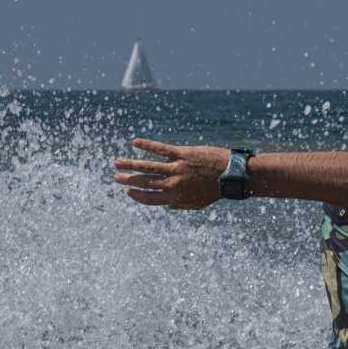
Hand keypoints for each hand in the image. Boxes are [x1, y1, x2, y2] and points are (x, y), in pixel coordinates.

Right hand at [113, 138, 230, 210]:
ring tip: (117, 163)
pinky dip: (146, 145)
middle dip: (128, 180)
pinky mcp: (182, 154)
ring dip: (130, 165)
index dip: (136, 195)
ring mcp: (176, 168)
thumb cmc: (214, 190)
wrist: (231, 175)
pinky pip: (160, 149)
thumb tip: (167, 205)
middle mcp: (172, 184)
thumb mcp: (196, 203)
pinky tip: (135, 142)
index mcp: (174, 198)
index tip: (127, 191)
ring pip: (147, 167)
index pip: (149, 198)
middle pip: (144, 183)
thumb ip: (179, 205)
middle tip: (116, 177)